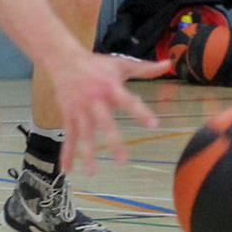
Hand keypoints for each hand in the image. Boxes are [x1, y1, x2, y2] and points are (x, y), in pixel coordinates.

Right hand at [47, 53, 168, 173]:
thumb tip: (169, 63)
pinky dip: (66, 153)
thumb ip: (145, 68)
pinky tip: (67, 170)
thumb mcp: (120, 64)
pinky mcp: (68, 115)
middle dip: (112, 142)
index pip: (127, 101)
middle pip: (104, 123)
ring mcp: (79, 109)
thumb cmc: (96, 64)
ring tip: (92, 173)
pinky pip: (68, 137)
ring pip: (83, 134)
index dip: (140, 112)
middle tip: (122, 161)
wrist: (62, 59)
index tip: (153, 125)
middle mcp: (94, 100)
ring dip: (87, 153)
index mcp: (110, 87)